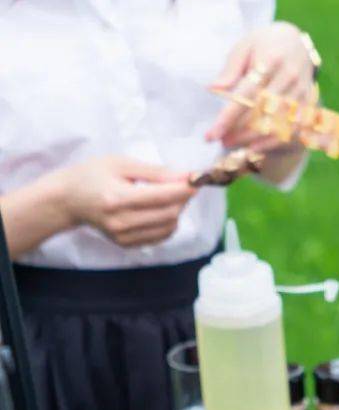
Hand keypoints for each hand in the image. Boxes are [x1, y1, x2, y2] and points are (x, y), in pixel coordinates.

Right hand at [61, 156, 193, 246]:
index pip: (161, 197)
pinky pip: (160, 236)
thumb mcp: (121, 164)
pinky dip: (169, 223)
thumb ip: (153, 172)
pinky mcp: (127, 244)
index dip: (184, 189)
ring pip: (168, 227)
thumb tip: (183, 177)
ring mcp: (124, 237)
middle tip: (187, 185)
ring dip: (178, 211)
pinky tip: (164, 210)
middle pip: (168, 214)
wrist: (70, 199)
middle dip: (184, 199)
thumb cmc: (93, 175)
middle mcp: (121, 221)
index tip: (197, 179)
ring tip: (174, 196)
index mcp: (117, 198)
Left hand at [206, 23, 316, 150]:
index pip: (246, 94)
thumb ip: (230, 69)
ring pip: (276, 125)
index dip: (228, 117)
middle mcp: (289, 77)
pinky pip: (291, 130)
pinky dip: (272, 142)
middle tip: (221, 141)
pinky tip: (255, 148)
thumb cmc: (264, 44)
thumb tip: (213, 90)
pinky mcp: (309, 104)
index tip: (212, 134)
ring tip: (233, 145)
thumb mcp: (244, 47)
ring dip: (252, 140)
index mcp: (271, 60)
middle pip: (261, 113)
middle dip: (238, 132)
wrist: (297, 42)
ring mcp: (301, 92)